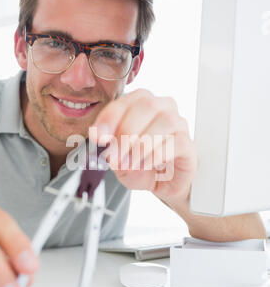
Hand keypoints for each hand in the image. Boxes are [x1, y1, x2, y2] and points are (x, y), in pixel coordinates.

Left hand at [90, 89, 196, 206]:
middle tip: (115, 155)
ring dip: (142, 144)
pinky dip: (157, 154)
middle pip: (147, 105)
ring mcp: (179, 126)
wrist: (163, 185)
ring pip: (164, 121)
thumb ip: (110, 148)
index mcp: (141, 105)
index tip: (98, 137)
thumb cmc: (142, 166)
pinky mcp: (189, 145)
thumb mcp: (117, 159)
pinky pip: (177, 142)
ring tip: (130, 163)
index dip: (109, 118)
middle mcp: (162, 109)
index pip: (125, 101)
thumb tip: (105, 142)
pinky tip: (146, 164)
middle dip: (126, 131)